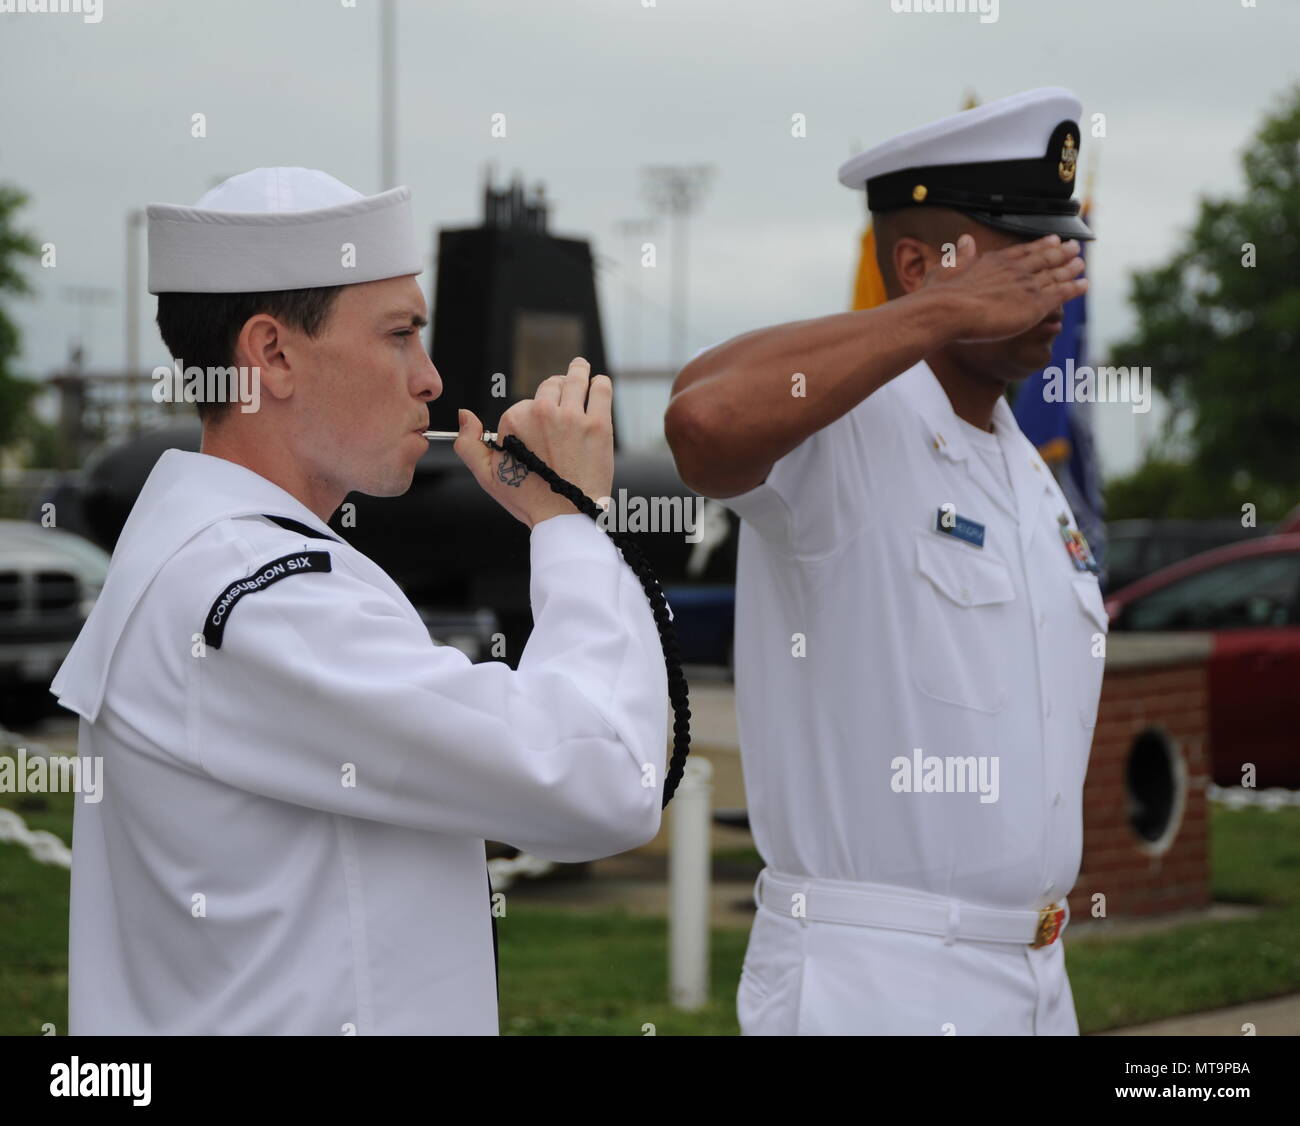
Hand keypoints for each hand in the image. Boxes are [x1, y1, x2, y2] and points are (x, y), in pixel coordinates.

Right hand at [454, 357, 614, 527]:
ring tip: (580, 369)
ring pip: (576, 379)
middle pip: (551, 385)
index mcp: (514, 422)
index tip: (539, 431)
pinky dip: (598, 383)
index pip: (525, 403)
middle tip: (564, 392)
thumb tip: (464, 414)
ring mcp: (572, 417)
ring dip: (578, 372)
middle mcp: (542, 413)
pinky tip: (597, 383)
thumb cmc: (528, 499)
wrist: (566, 518)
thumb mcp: (487, 477)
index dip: (531, 416)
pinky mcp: (598, 424)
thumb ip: (468, 445)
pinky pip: (600, 388)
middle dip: (556, 389)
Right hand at [924, 233, 1087, 342]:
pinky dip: (1073, 287)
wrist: (947, 311)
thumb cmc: (939, 297)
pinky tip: (1083, 284)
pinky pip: (1060, 293)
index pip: (1021, 252)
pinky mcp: (1035, 304)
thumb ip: (959, 255)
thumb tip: (964, 239)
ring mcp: (1026, 286)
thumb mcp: (945, 270)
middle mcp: (1013, 270)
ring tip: (1081, 263)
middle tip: (1073, 246)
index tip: (1051, 239)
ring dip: (1070, 267)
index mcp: (993, 261)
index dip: (1038, 245)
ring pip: (1055, 273)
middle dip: (1060, 251)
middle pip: (1043, 258)